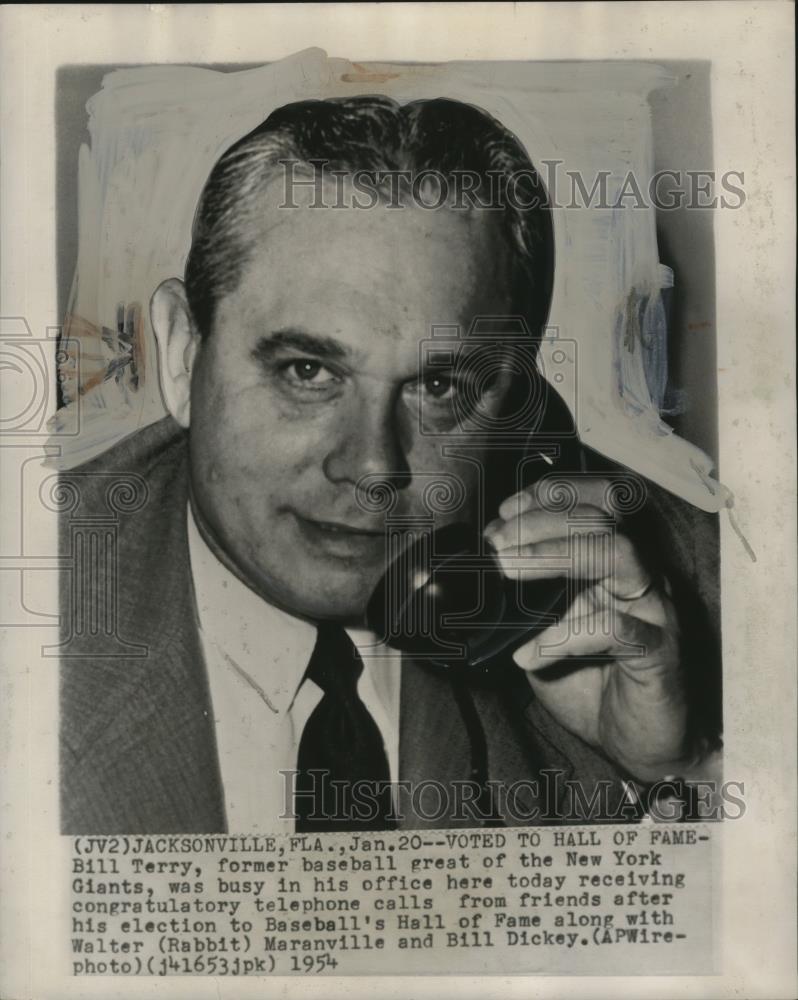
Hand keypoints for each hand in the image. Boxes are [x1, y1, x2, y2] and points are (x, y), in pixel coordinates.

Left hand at [484, 477, 688, 781]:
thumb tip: (483, 562)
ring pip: (618, 553)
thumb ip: (522, 596)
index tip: (504, 512)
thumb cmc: (590, 681)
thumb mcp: (542, 630)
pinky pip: (616, 628)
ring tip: (509, 571)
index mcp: (612, 562)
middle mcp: (637, 576)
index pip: (593, 501)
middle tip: (496, 545)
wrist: (636, 743)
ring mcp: (654, 609)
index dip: (550, 495)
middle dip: (541, 521)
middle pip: (601, 518)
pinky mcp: (659, 652)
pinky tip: (530, 654)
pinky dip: (565, 636)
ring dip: (557, 554)